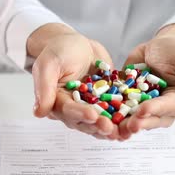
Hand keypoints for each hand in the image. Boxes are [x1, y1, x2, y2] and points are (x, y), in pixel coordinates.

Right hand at [28, 23, 118, 139]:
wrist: (76, 43)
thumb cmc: (58, 50)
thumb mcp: (49, 64)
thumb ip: (44, 87)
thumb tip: (39, 113)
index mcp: (58, 102)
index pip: (69, 111)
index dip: (81, 115)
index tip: (93, 116)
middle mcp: (75, 108)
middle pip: (87, 122)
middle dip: (99, 126)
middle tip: (111, 128)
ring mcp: (92, 106)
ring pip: (102, 121)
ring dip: (113, 128)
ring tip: (125, 132)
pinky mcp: (106, 101)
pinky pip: (116, 111)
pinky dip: (125, 117)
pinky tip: (135, 121)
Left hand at [118, 24, 174, 139]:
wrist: (161, 46)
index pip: (168, 108)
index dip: (156, 110)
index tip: (143, 111)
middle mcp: (163, 109)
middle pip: (151, 118)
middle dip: (138, 122)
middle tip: (126, 125)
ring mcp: (145, 107)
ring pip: (135, 118)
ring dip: (124, 124)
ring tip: (112, 126)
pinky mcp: (129, 102)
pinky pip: (120, 109)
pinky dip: (111, 113)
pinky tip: (101, 117)